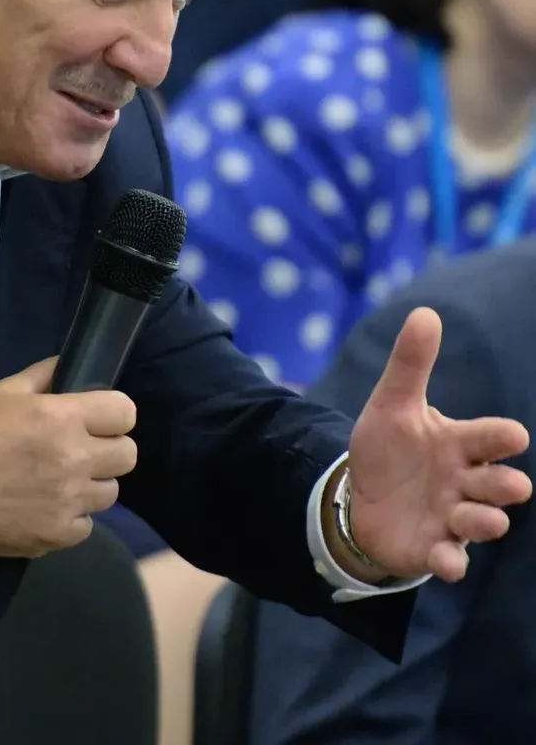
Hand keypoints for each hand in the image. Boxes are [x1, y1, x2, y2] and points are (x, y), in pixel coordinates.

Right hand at [0, 358, 137, 558]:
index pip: (125, 413)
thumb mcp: (6, 391)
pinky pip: (86, 526)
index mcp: (66, 418)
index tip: (99, 419)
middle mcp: (76, 459)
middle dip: (108, 449)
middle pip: (127, 455)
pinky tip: (48, 508)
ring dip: (91, 485)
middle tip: (82, 450)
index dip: (114, 414)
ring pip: (109, 493)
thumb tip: (70, 366)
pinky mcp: (58, 534)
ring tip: (62, 482)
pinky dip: (72, 519)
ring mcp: (70, 501)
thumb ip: (45, 375)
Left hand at [346, 307, 531, 582]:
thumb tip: (425, 312)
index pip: (487, 438)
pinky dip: (451, 561)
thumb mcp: (392, 404)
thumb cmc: (389, 449)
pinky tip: (449, 562)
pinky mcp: (434, 547)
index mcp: (458, 444)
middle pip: (496, 484)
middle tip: (512, 485)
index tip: (514, 435)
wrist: (360, 498)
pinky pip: (449, 557)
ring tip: (486, 520)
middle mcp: (464, 482)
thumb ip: (410, 364)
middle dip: (505, 485)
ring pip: (481, 521)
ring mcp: (452, 517)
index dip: (500, 437)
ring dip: (486, 521)